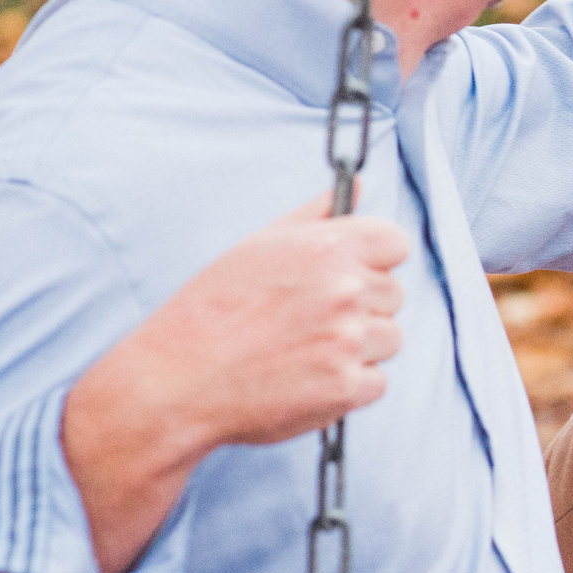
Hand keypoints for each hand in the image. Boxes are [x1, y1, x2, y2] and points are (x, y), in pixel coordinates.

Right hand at [66, 194, 408, 572]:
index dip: (374, 262)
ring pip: (388, 339)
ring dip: (358, 349)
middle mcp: (345, 289)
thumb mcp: (259, 246)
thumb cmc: (213, 310)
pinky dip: (348, 387)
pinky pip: (375, 382)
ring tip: (304, 351)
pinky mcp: (346, 387)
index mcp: (328, 247)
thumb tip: (357, 185)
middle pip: (393, 295)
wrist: (177, 379)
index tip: (350, 275)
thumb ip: (316, 215)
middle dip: (362, 308)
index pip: (395, 244)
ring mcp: (349, 340)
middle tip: (308, 321)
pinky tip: (306, 380)